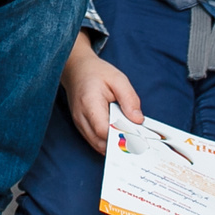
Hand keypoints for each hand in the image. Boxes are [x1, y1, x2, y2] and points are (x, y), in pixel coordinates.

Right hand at [63, 33, 140, 150]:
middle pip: (100, 143)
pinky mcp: (81, 126)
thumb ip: (129, 99)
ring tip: (129, 137)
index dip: (120, 135)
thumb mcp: (118, 79)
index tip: (137, 136)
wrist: (76, 69)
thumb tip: (138, 120)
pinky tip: (119, 134)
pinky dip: (108, 142)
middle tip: (137, 140)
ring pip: (97, 145)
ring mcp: (79, 123)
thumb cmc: (97, 73)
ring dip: (113, 145)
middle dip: (119, 144)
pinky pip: (95, 141)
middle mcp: (81, 116)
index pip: (103, 130)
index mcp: (89, 103)